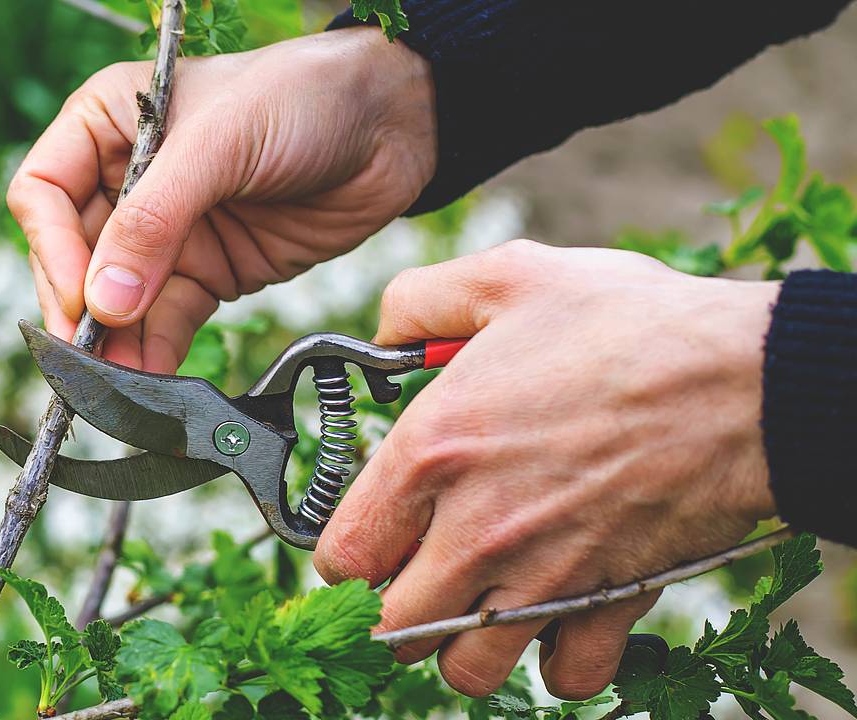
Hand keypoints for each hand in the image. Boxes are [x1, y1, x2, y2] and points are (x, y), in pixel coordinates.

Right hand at [7, 28, 434, 370]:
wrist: (393, 124)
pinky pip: (166, 323)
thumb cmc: (303, 96)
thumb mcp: (222, 143)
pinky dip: (155, 356)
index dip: (53, 249)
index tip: (82, 297)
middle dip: (79, 312)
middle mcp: (127, 180)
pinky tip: (153, 384)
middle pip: (72, 258)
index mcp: (107, 123)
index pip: (44, 193)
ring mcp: (167, 233)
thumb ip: (157, 221)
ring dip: (114, 348)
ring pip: (117, 302)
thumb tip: (104, 304)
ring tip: (119, 390)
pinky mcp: (208, 272)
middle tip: (89, 362)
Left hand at [313, 240, 780, 698]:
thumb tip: (382, 336)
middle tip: (420, 570)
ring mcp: (544, 577)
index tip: (369, 536)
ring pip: (467, 668)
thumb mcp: (507, 276)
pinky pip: (565, 678)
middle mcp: (476, 530)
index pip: (342, 554)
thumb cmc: (630, 325)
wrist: (748, 376)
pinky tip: (556, 616)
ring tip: (481, 598)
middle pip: (391, 627)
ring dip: (464, 643)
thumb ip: (420, 300)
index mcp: (433, 451)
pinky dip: (556, 660)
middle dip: (394, 607)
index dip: (346, 551)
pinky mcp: (611, 602)